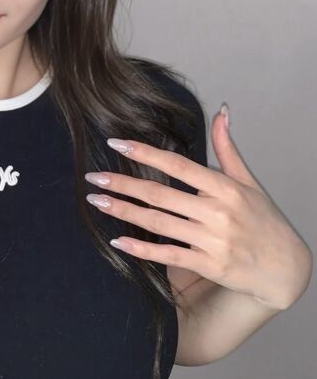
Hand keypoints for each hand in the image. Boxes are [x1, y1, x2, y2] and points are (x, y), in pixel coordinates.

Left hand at [84, 108, 312, 310]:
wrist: (286, 269)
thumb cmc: (264, 220)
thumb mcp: (248, 181)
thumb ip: (228, 147)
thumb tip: (222, 110)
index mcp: (224, 187)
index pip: (177, 165)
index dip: (145, 153)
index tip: (116, 144)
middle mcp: (217, 212)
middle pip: (160, 194)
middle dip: (123, 184)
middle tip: (93, 177)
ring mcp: (212, 240)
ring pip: (159, 223)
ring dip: (124, 212)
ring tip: (96, 202)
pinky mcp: (208, 265)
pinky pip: (168, 255)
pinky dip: (141, 249)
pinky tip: (117, 242)